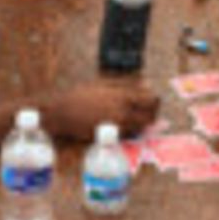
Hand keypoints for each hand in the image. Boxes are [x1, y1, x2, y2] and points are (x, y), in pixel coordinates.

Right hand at [43, 82, 158, 140]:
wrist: (64, 113)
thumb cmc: (82, 95)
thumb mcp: (104, 83)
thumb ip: (126, 83)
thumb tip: (145, 82)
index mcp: (123, 95)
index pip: (152, 100)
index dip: (155, 101)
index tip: (151, 101)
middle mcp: (124, 111)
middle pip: (151, 117)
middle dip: (152, 115)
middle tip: (146, 113)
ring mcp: (118, 125)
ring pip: (142, 128)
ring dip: (142, 124)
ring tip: (132, 118)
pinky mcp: (111, 136)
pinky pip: (129, 134)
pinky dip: (130, 130)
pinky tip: (121, 124)